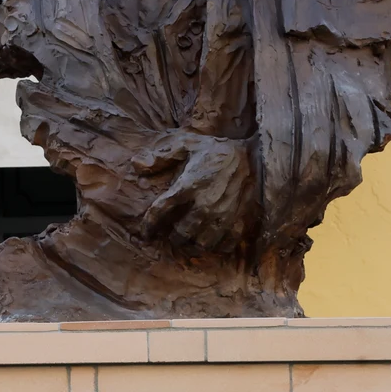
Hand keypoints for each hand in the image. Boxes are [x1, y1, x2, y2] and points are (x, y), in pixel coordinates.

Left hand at [137, 133, 255, 254]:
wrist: (255, 156)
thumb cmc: (216, 150)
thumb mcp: (187, 143)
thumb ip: (161, 155)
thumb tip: (135, 164)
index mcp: (188, 185)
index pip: (160, 211)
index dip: (149, 225)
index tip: (145, 233)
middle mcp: (205, 204)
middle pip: (181, 234)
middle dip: (172, 238)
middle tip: (171, 235)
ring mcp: (224, 215)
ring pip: (202, 244)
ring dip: (192, 246)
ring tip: (189, 242)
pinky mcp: (240, 220)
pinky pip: (225, 244)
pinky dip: (216, 247)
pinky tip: (211, 242)